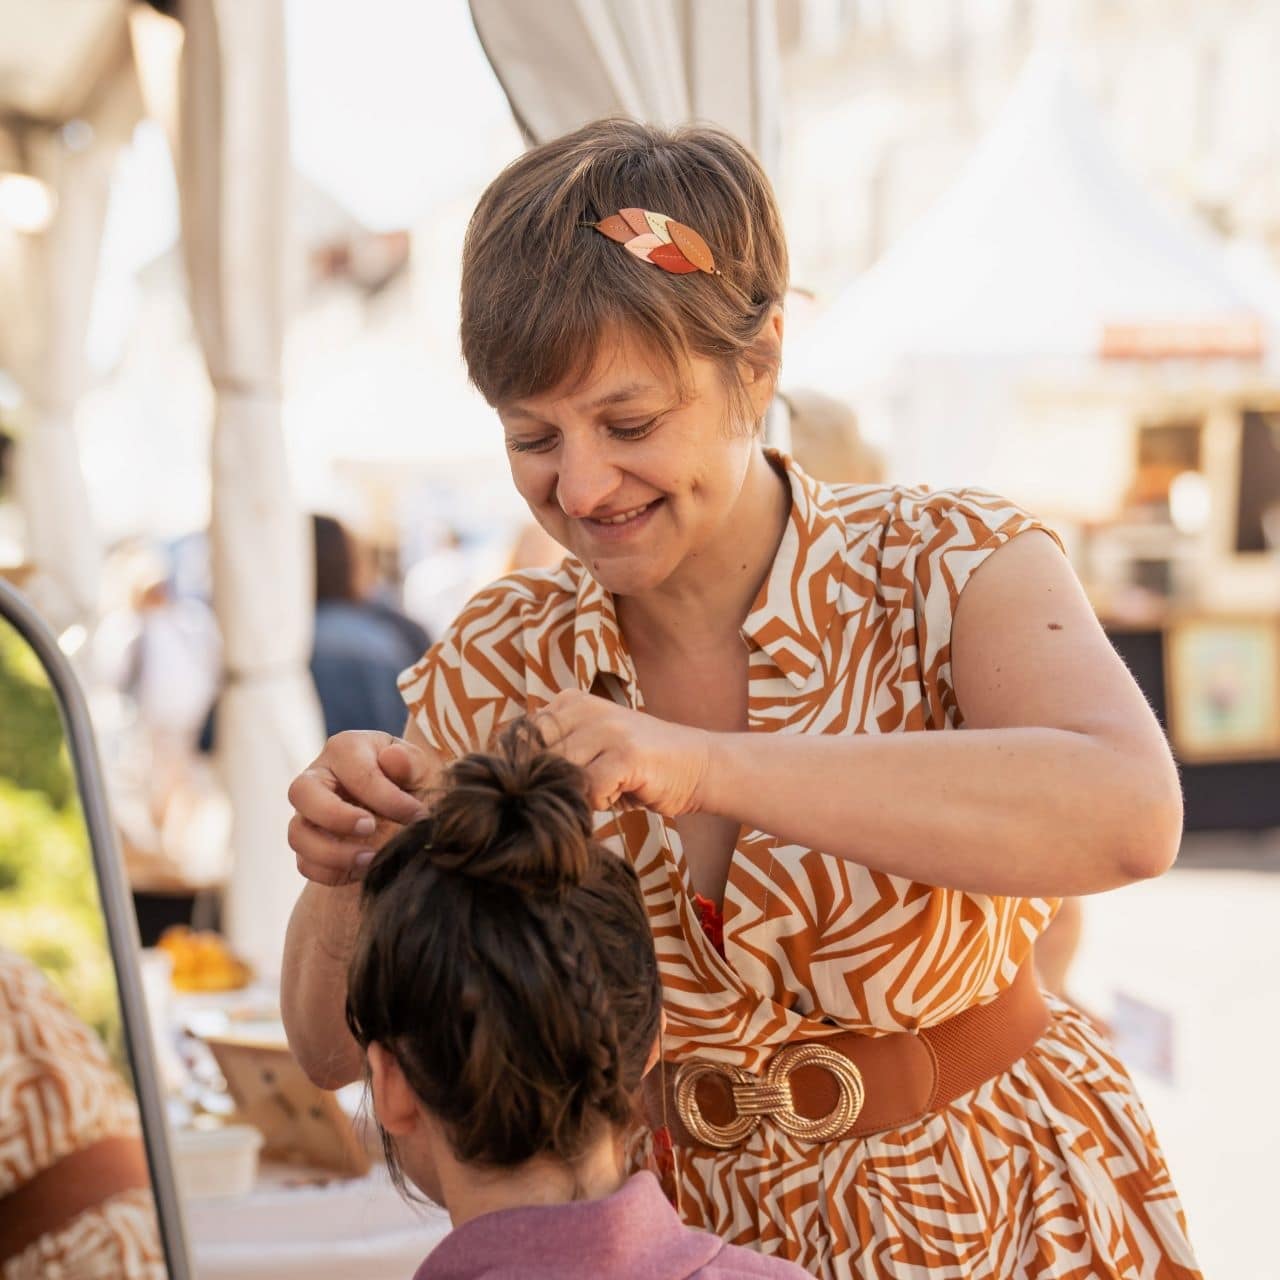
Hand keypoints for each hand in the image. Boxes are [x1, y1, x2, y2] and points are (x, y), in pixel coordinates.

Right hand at [287, 731, 434, 886]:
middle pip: (301, 792)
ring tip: (371, 860)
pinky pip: (305, 863)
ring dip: (333, 853)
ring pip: (297, 834)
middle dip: (336, 816)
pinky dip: (331, 872)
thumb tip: (394, 757)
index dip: (389, 799)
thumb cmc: (409, 780)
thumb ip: (410, 762)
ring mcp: (307, 812)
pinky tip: (362, 871)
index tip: (417, 817)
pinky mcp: (308, 843)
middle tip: (371, 828)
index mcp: (346, 749)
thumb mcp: (418, 767)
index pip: (358, 773)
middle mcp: (317, 777)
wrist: (403, 807)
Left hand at [538, 690, 710, 815]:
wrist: (697, 765)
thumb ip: (557, 750)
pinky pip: (589, 790)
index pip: (523, 738)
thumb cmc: (638, 765)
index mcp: (571, 701)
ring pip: (562, 774)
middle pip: (539, 759)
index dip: (533, 768)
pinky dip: (603, 802)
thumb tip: (509, 777)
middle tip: (591, 786)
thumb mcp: (592, 746)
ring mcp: (606, 728)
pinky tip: (625, 791)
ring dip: (582, 793)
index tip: (560, 779)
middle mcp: (584, 707)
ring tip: (610, 786)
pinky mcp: (625, 753)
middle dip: (557, 784)